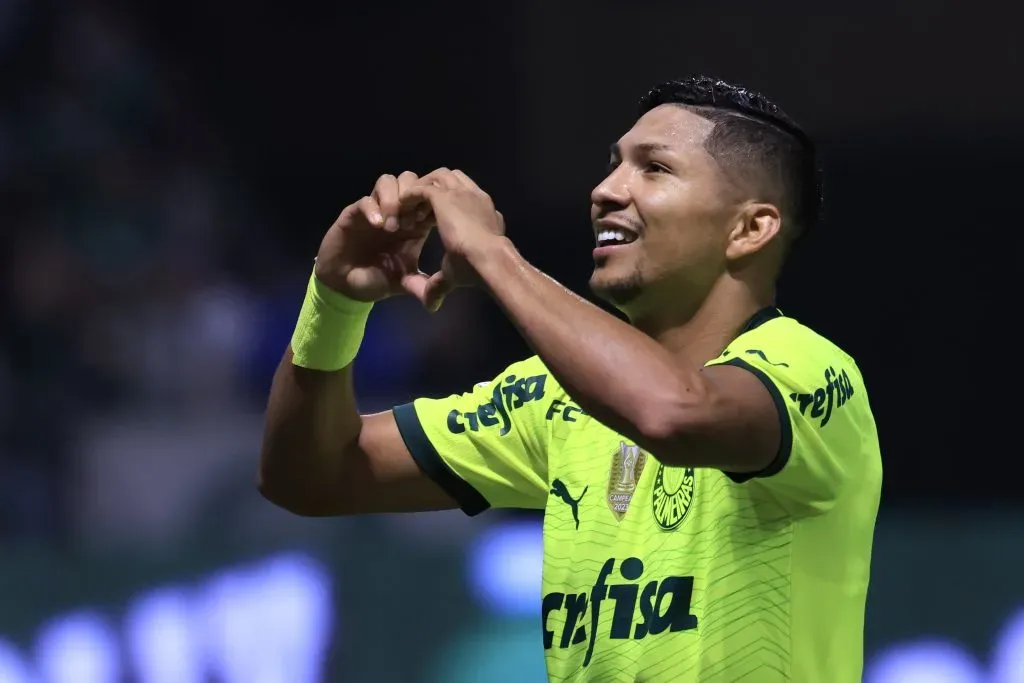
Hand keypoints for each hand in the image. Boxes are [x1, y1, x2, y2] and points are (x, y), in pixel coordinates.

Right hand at [314, 171, 435, 305]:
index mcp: (413, 222)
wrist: (345, 286)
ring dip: (393, 199)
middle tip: (412, 222)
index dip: (432, 203)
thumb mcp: (406, 281)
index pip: (427, 196)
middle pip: (409, 179)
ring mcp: (375, 210)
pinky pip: (365, 200)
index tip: (433, 222)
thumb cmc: (377, 279)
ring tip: (393, 226)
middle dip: (413, 196)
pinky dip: (373, 209)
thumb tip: (444, 289)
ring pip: (388, 181)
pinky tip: (378, 226)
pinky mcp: (353, 214)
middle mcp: (395, 211)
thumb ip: (424, 283)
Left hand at [401, 168, 507, 309]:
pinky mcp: (444, 197)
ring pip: (435, 178)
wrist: (491, 262)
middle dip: (430, 190)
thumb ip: (441, 283)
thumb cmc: (479, 270)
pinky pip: (420, 187)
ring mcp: (459, 194)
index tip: (424, 223)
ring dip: (419, 191)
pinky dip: (408, 196)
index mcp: (481, 212)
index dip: (441, 207)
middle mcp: (473, 197)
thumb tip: (430, 306)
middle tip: (415, 213)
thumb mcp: (457, 273)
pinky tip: (399, 210)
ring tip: (405, 210)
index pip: (460, 196)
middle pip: (449, 179)